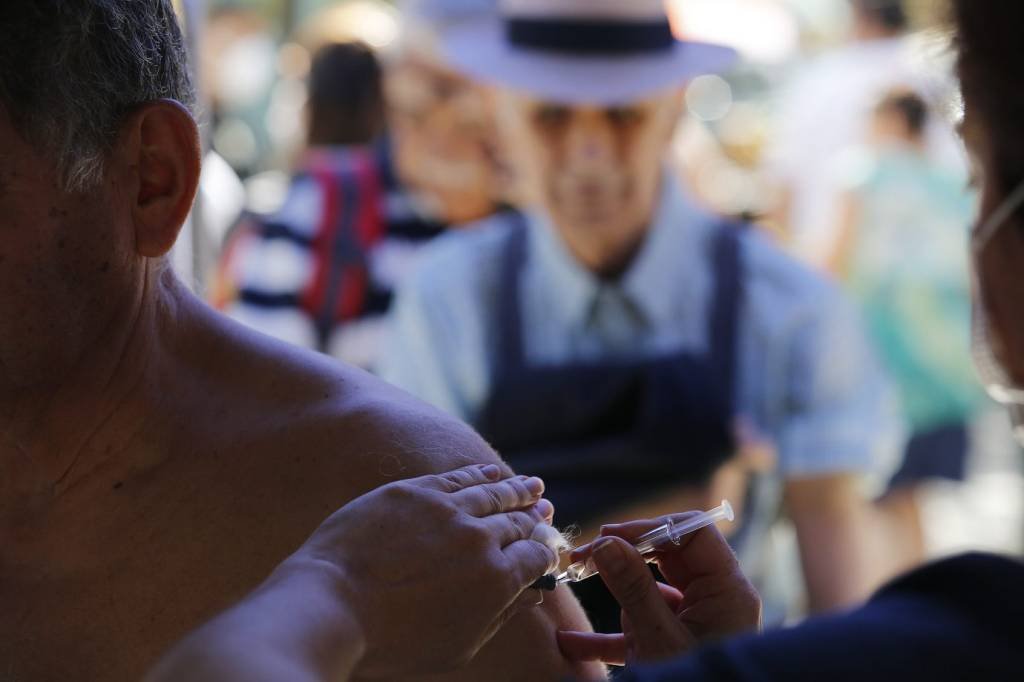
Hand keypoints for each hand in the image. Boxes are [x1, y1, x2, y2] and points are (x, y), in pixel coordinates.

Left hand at [280, 464, 559, 677]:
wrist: (333, 605)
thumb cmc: (392, 641)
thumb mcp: (457, 645)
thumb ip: (499, 616)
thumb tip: (530, 596)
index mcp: (496, 580)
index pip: (536, 555)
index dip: (547, 550)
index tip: (549, 547)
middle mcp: (479, 538)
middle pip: (518, 520)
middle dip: (535, 516)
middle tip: (545, 510)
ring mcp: (447, 509)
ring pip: (494, 492)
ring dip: (518, 488)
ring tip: (532, 485)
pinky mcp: (415, 490)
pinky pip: (459, 476)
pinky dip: (481, 473)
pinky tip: (492, 472)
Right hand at [557, 513, 760, 665]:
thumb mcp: (658, 637)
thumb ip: (632, 587)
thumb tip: (605, 543)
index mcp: (727, 591)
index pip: (692, 534)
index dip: (650, 528)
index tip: (608, 535)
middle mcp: (714, 601)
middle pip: (667, 557)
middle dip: (623, 556)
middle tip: (582, 557)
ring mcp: (694, 624)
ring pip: (650, 590)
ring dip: (613, 593)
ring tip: (576, 582)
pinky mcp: (674, 647)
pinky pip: (641, 629)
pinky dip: (608, 636)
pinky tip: (572, 645)